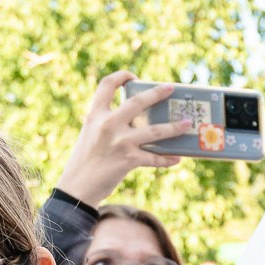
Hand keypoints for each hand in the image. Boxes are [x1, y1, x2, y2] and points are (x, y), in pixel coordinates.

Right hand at [55, 72, 188, 206]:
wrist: (77, 188)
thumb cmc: (84, 161)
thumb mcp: (90, 134)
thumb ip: (107, 123)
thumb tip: (135, 121)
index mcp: (95, 115)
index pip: (107, 85)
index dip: (121, 76)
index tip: (133, 77)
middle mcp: (108, 124)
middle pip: (138, 101)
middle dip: (158, 93)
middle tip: (171, 88)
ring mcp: (120, 142)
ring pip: (156, 130)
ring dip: (175, 127)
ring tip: (188, 123)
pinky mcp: (129, 160)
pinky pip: (154, 158)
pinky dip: (167, 159)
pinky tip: (176, 158)